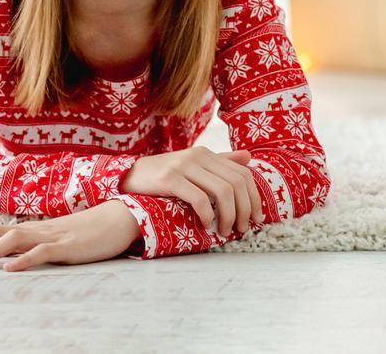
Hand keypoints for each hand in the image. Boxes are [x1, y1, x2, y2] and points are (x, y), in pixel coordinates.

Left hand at [0, 199, 141, 271]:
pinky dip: (24, 259)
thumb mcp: (58, 240)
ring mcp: (52, 235)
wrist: (120, 218)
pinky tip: (10, 269)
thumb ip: (37, 246)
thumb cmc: (90, 232)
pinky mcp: (68, 245)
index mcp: (34, 228)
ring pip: (12, 240)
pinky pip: (43, 251)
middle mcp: (37, 229)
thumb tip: (14, 258)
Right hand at [119, 146, 263, 236]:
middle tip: (242, 229)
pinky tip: (206, 225)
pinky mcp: (170, 179)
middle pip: (236, 184)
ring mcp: (184, 166)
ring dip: (229, 216)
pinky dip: (207, 214)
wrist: (129, 177)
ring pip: (222, 191)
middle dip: (245, 210)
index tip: (256, 218)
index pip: (243, 174)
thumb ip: (220, 162)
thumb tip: (248, 157)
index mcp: (207, 154)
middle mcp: (198, 156)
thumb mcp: (194, 165)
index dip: (254, 198)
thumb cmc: (164, 176)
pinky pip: (199, 198)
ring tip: (225, 231)